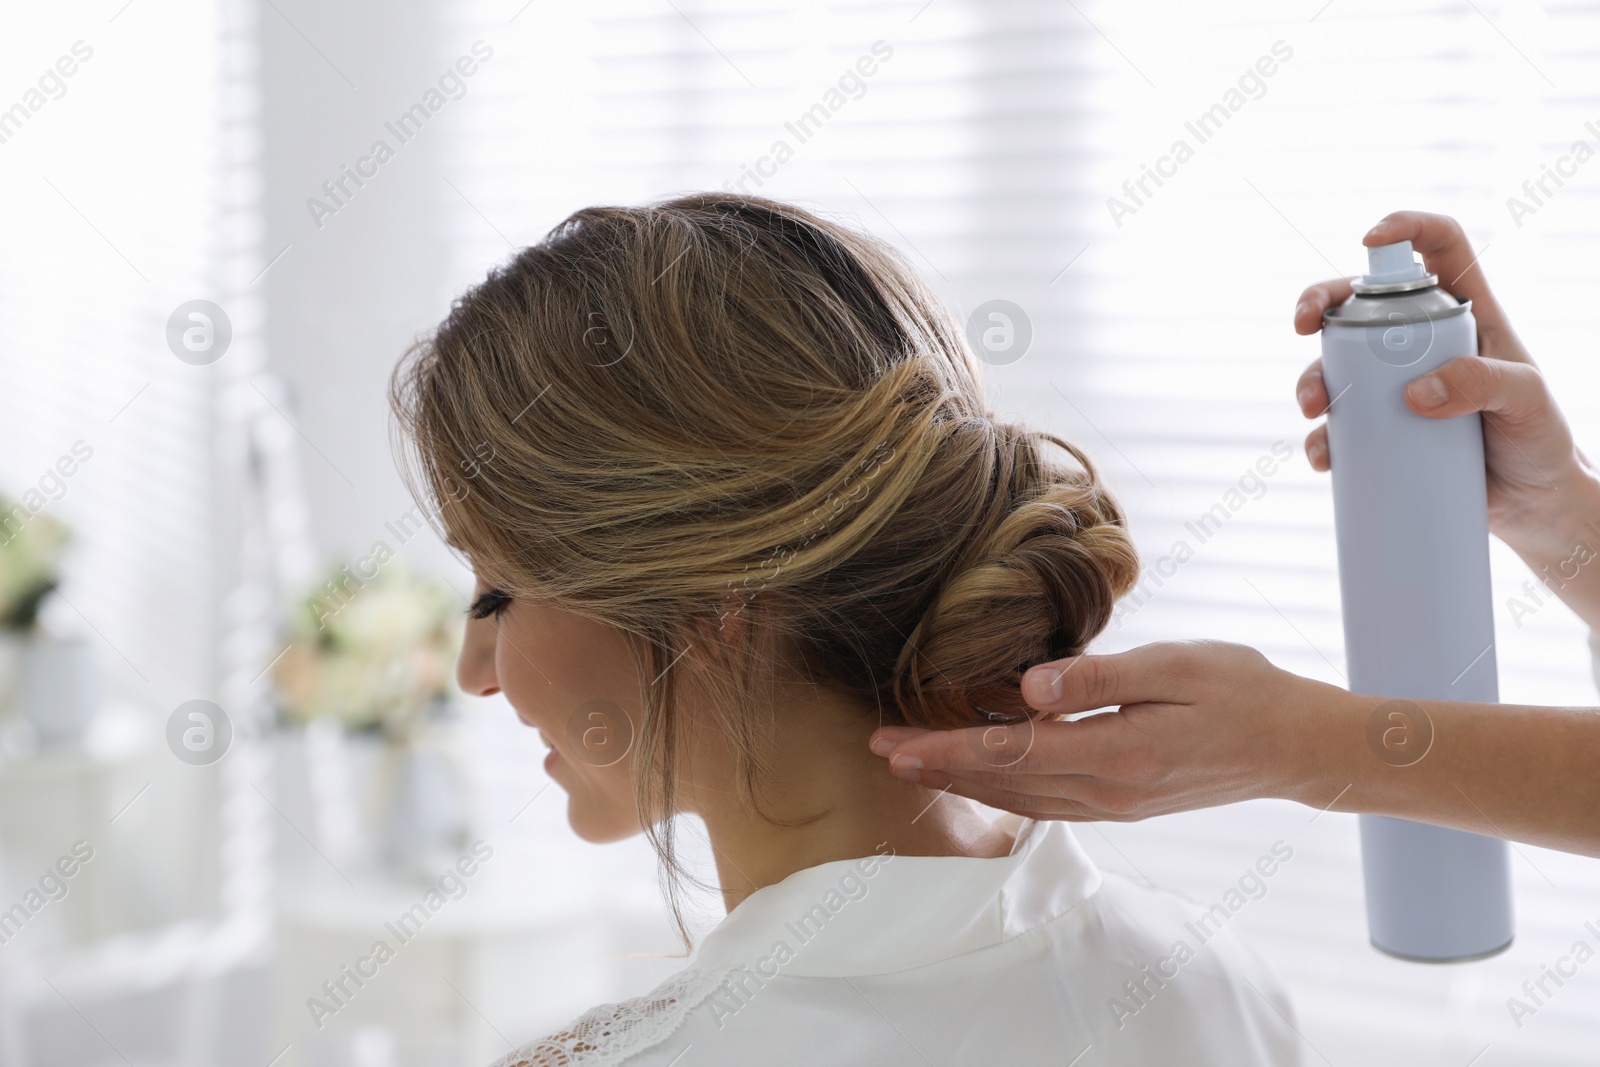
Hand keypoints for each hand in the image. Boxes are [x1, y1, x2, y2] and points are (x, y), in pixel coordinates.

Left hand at [867, 641, 1353, 821]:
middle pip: (1003, 782)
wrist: (1296, 746)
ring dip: (964, 783)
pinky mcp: (1124, 803)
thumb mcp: (1175, 666)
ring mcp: (1116, 804)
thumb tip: (1027, 686)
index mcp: (1116, 753)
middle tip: (879, 752)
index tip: (893, 743)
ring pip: (1022, 799)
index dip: (945, 749)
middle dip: (938, 769)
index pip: (1009, 753)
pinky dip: (1006, 792)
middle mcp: (1108, 791)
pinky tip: (983, 779)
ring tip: (914, 766)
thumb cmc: (1240, 689)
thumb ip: (1100, 676)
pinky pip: (1049, 802)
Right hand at [1292, 210, 1591, 551]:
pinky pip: (1337, 426)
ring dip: (1311, 379)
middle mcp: (1421, 341)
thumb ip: (1481, 383)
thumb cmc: (1539, 439)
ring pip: (1335, 363)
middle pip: (1359, 300)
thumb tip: (1415, 393)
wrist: (1530, 503)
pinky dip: (1321, 438)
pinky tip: (1324, 455)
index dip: (1404, 228)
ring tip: (1314, 409)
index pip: (1438, 245)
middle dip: (1319, 303)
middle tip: (1303, 325)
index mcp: (1464, 312)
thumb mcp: (1527, 401)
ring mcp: (1394, 385)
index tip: (1368, 241)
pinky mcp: (1379, 431)